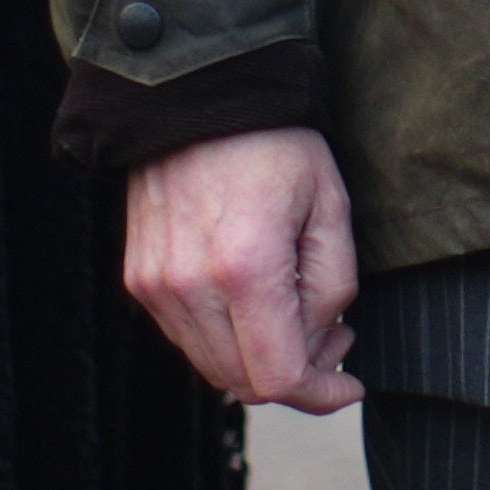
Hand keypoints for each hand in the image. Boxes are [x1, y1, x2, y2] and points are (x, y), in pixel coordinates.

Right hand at [119, 125, 362, 411]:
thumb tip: (322, 346)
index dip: (321, 395)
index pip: (279, 377)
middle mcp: (189, 285)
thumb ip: (332, 289)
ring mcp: (155, 285)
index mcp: (245, 267)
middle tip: (334, 337)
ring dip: (258, 359)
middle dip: (297, 375)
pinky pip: (187, 337)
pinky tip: (253, 300)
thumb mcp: (331, 207)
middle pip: (244, 383)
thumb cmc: (274, 144)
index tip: (350, 385)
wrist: (198, 94)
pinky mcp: (139, 278)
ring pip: (213, 366)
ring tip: (295, 311)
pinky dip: (225, 337)